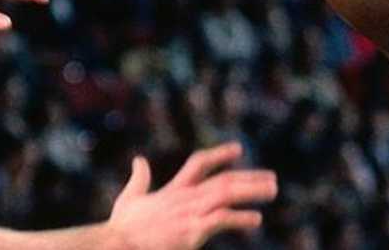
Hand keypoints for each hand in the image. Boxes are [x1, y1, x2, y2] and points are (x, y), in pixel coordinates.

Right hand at [107, 143, 277, 249]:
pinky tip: (255, 220)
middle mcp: (186, 197)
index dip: (220, 155)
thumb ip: (138, 179)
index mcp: (174, 190)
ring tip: (273, 191)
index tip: (239, 149)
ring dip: (253, 191)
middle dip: (250, 177)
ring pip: (228, 193)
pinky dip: (240, 218)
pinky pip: (222, 219)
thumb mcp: (129, 198)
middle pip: (225, 180)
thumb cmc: (119, 227)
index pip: (200, 163)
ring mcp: (190, 212)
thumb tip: (138, 160)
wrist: (115, 244)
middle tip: (272, 178)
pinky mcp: (192, 230)